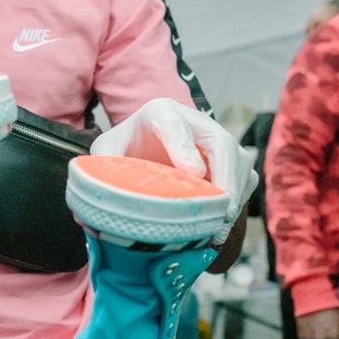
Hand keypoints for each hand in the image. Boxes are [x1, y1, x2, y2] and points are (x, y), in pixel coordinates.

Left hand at [91, 98, 257, 243]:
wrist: (144, 147)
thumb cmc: (125, 150)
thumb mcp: (106, 153)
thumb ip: (101, 168)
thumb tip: (93, 206)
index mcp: (159, 113)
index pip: (173, 123)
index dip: (183, 147)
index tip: (192, 172)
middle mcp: (194, 121)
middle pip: (220, 143)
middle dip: (223, 176)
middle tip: (218, 210)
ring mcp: (216, 140)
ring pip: (238, 160)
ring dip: (233, 192)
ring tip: (217, 225)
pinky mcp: (230, 161)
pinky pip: (245, 178)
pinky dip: (237, 201)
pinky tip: (220, 226)